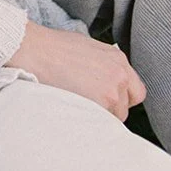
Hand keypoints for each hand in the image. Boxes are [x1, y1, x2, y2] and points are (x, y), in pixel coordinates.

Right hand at [6, 20, 145, 120]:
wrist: (35, 50)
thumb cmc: (53, 47)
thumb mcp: (87, 47)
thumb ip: (104, 65)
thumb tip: (104, 80)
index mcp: (118, 60)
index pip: (136, 92)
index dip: (122, 98)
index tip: (108, 100)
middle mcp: (119, 75)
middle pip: (125, 107)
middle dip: (110, 109)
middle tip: (88, 104)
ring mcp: (111, 91)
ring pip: (113, 118)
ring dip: (98, 116)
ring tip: (77, 105)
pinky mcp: (100, 105)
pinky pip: (101, 123)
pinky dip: (90, 121)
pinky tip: (75, 111)